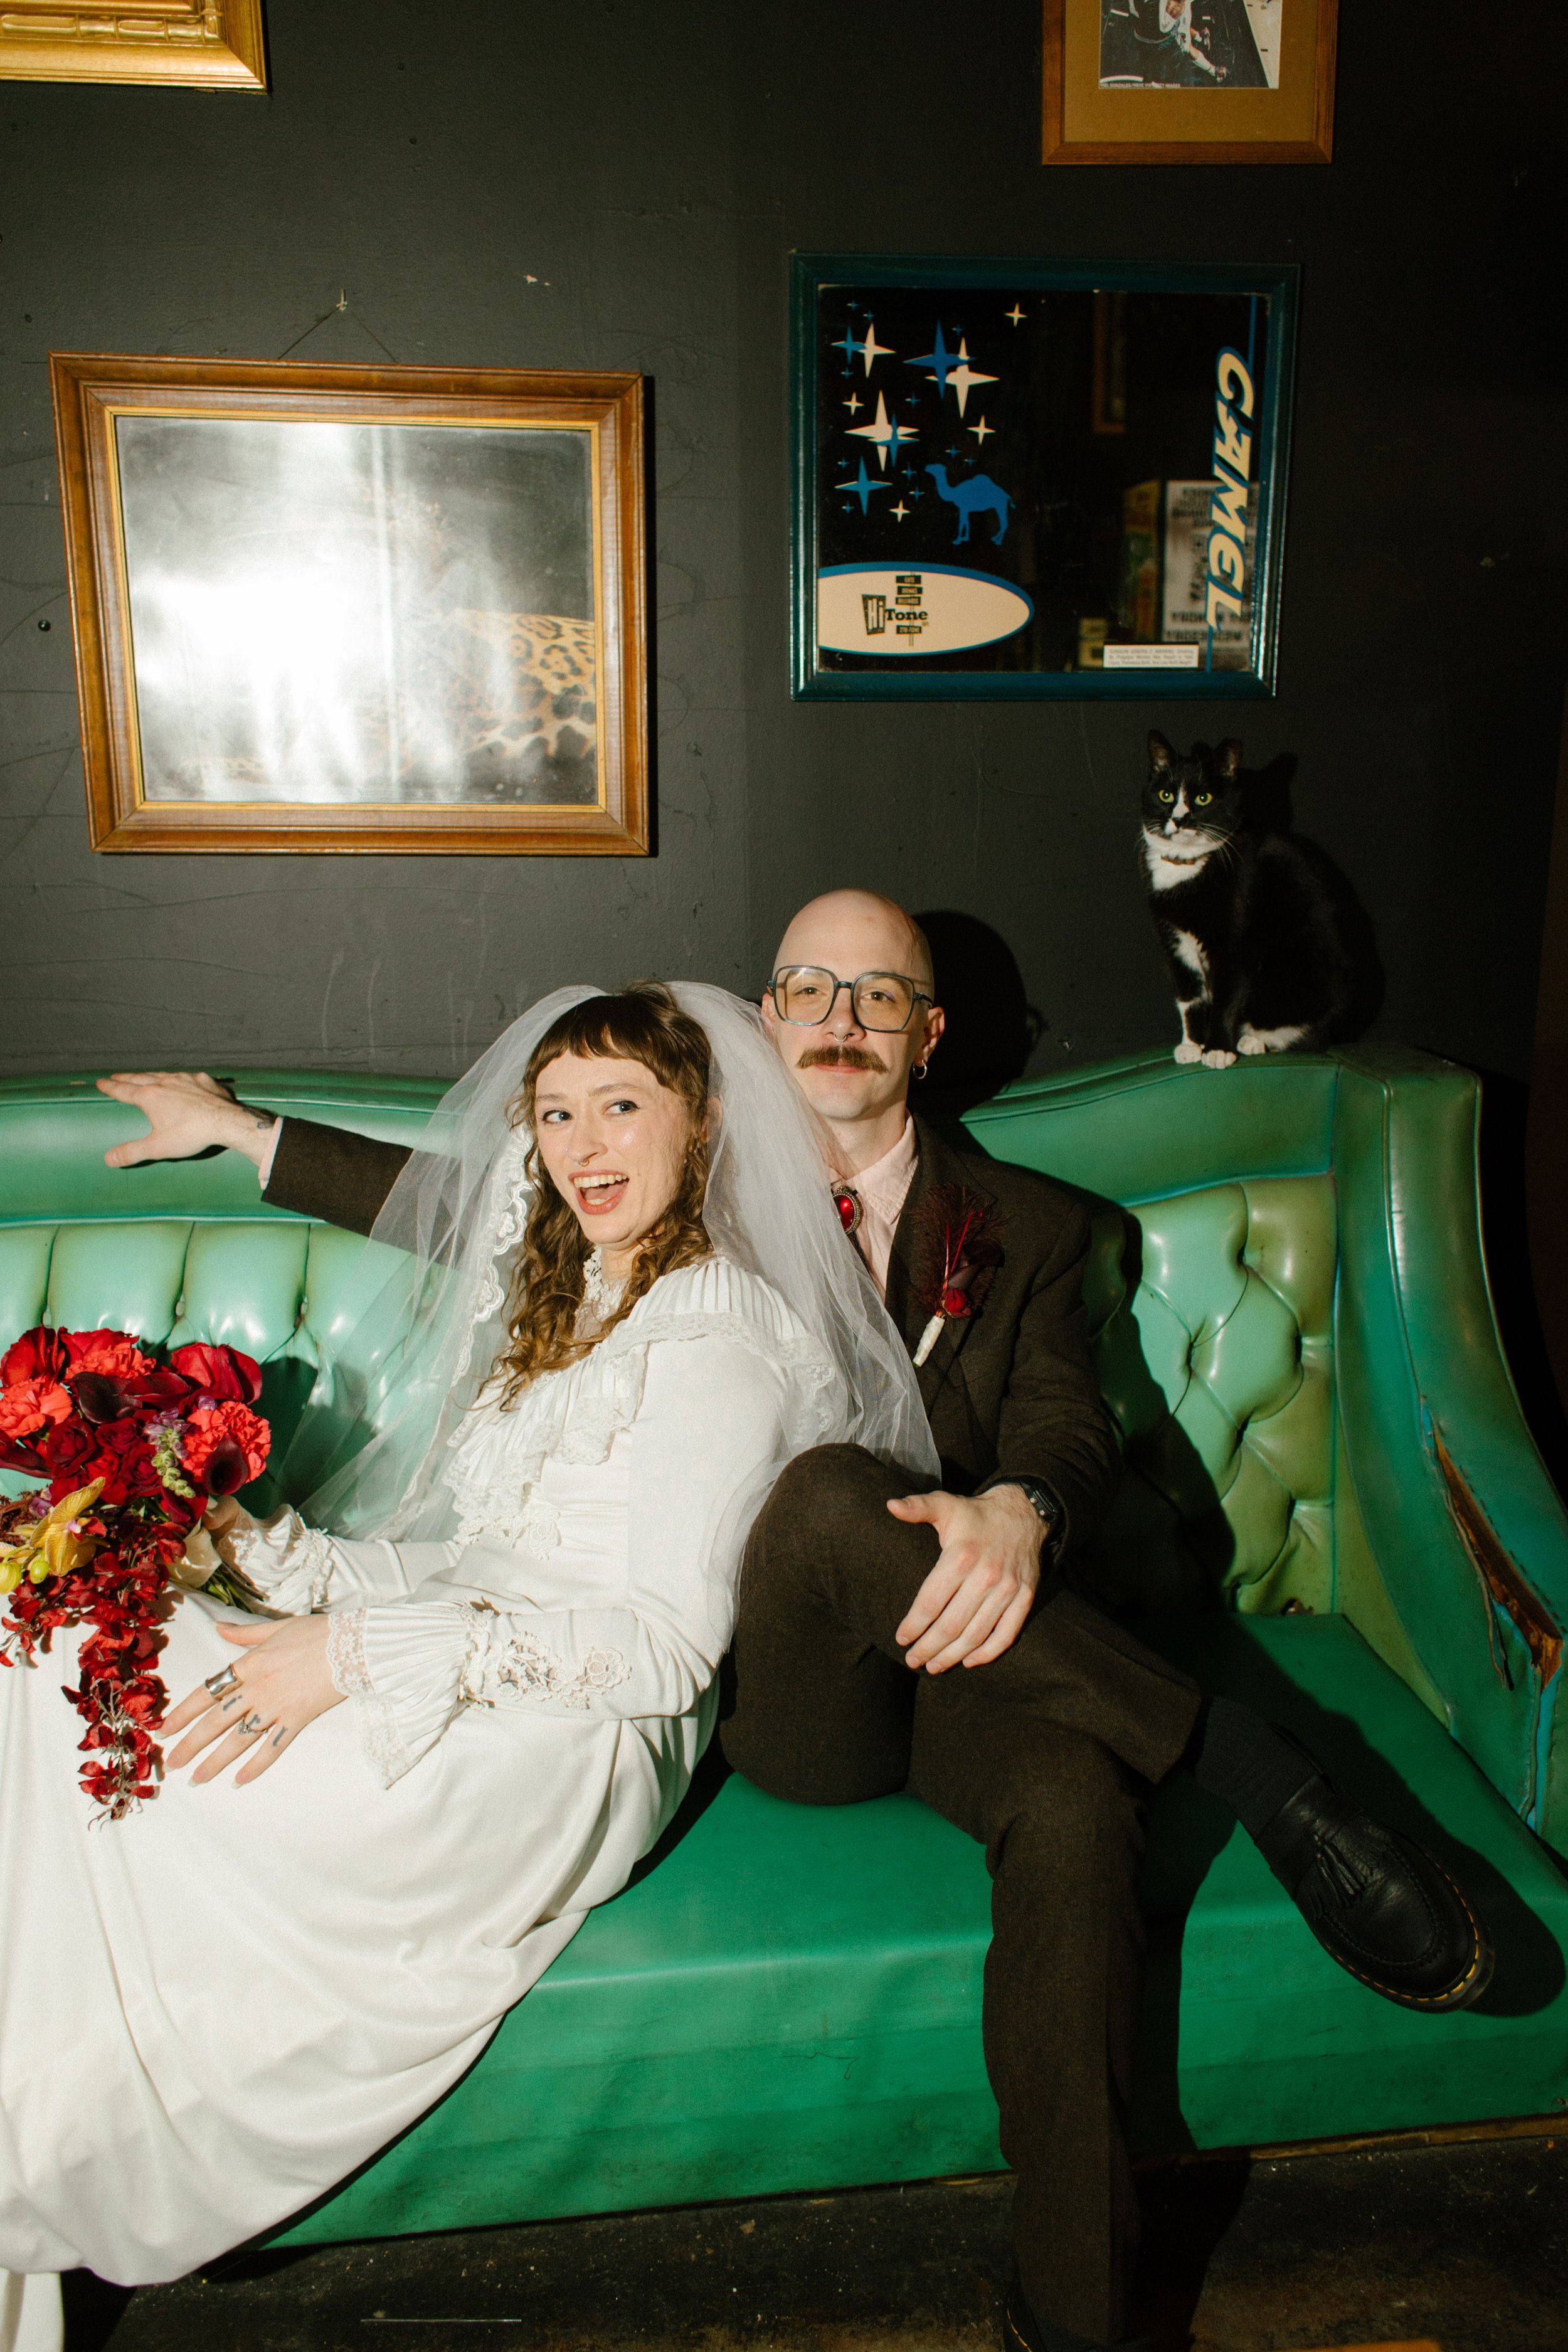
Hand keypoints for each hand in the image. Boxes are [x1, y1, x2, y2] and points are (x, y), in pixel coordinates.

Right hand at [98, 1071, 277, 1170]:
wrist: (226, 1122)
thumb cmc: (190, 1135)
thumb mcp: (157, 1147)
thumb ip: (132, 1152)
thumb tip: (108, 1159)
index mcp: (150, 1096)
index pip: (124, 1090)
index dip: (110, 1087)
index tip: (100, 1082)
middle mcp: (166, 1082)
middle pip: (141, 1078)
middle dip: (126, 1078)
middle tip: (116, 1076)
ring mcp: (186, 1079)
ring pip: (163, 1074)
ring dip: (151, 1075)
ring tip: (145, 1076)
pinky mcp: (204, 1081)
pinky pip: (188, 1077)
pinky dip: (180, 1078)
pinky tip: (182, 1080)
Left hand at [164, 1617, 341, 1784]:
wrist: (352, 1645)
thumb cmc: (315, 1632)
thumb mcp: (275, 1628)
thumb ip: (243, 1633)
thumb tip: (217, 1628)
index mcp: (248, 1665)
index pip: (207, 1692)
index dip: (183, 1712)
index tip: (164, 1730)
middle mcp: (256, 1689)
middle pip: (216, 1721)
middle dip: (191, 1744)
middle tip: (172, 1764)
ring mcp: (276, 1707)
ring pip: (239, 1739)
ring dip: (216, 1761)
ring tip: (198, 1779)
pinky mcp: (297, 1719)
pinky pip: (273, 1747)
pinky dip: (256, 1765)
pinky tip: (240, 1781)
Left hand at [887, 1484, 1045, 1672]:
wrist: (1023, 1514)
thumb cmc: (976, 1515)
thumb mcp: (946, 1505)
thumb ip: (918, 1507)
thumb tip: (890, 1506)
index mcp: (961, 1556)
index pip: (931, 1602)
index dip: (914, 1624)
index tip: (901, 1638)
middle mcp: (986, 1576)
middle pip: (951, 1624)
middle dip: (928, 1647)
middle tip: (912, 1660)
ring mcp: (1008, 1590)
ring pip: (976, 1634)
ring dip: (953, 1656)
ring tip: (934, 1666)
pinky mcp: (1025, 1598)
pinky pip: (1007, 1634)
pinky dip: (989, 1653)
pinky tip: (970, 1661)